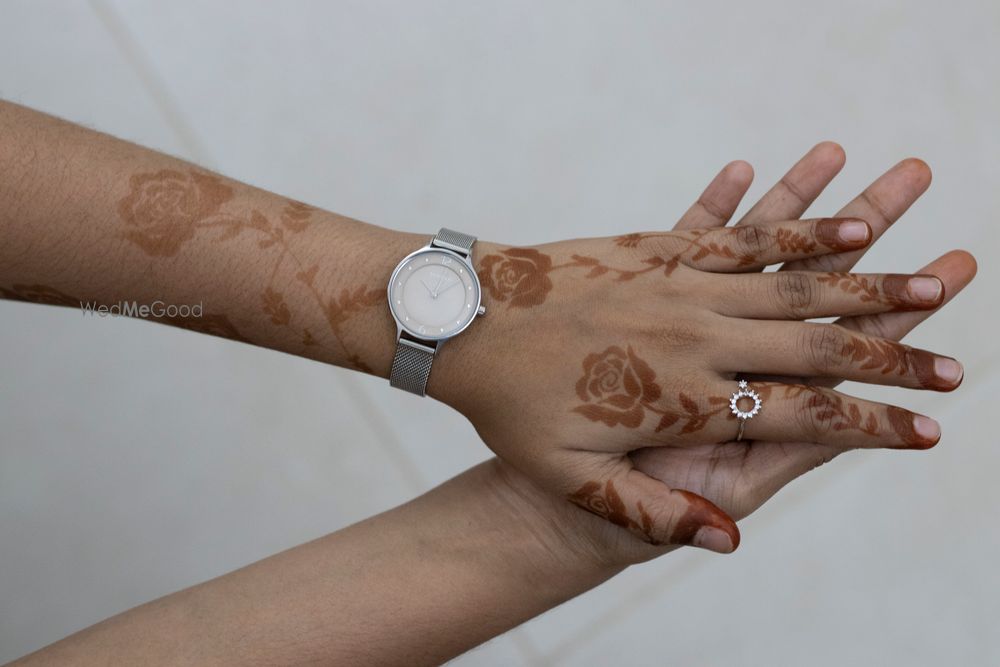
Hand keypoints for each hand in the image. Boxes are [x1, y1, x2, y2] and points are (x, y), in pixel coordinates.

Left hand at [433, 145, 965, 554]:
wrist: (465, 320)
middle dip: (894, 356)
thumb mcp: (570, 479)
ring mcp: (682, 285)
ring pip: (795, 283)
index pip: (803, 415)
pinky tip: (843, 217)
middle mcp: (697, 337)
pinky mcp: (661, 249)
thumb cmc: (511, 407)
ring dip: (868, 281)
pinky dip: (800, 226)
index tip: (928, 429)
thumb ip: (648, 512)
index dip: (873, 424)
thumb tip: (725, 542)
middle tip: (954, 363)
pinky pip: (744, 236)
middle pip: (817, 346)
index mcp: (685, 399)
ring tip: (929, 276)